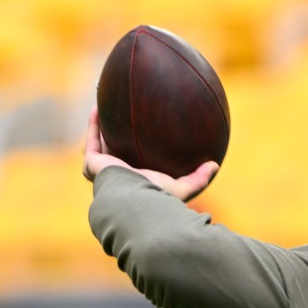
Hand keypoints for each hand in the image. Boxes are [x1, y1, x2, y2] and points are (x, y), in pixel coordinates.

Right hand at [81, 105, 218, 202]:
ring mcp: (104, 170)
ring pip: (101, 144)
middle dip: (118, 137)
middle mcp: (119, 175)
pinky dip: (94, 123)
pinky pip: (92, 139)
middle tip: (125, 119)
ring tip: (106, 107)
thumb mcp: (183, 188)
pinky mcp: (93, 164)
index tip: (145, 136)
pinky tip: (98, 106)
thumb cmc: (157, 197)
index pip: (138, 164)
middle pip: (117, 152)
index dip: (139, 151)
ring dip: (102, 126)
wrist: (134, 201)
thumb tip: (215, 165)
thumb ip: (198, 178)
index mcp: (138, 181)